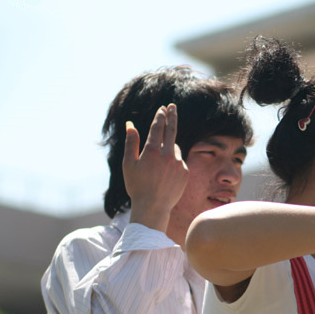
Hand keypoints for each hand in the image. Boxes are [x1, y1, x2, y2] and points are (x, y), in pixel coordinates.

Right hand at [123, 104, 188, 231]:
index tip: (162, 108)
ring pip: (174, 148)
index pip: (158, 128)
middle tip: (172, 106)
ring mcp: (178, 163)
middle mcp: (167, 155)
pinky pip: (179, 161)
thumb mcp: (128, 163)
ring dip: (168, 148)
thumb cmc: (137, 186)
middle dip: (171, 116)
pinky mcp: (185, 172)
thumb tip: (130, 124)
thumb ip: (131, 142)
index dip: (160, 117)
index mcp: (152, 151)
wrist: (153, 207)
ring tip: (157, 165)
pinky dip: (172, 162)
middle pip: (171, 130)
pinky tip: (164, 175)